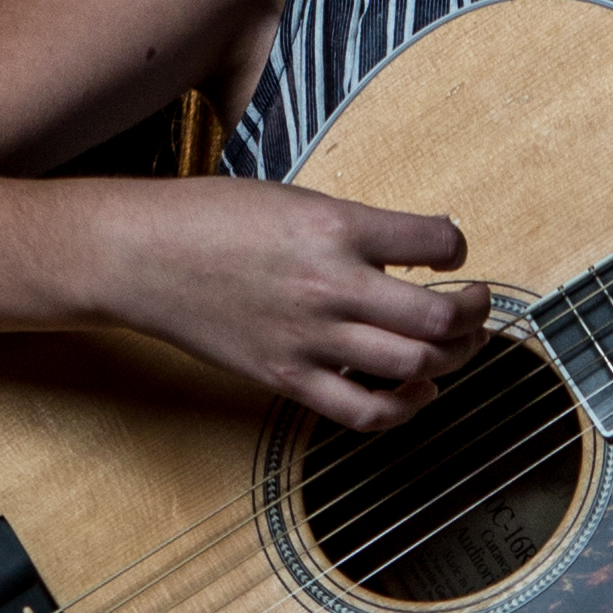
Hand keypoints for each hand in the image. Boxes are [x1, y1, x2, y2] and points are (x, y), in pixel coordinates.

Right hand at [97, 177, 487, 433]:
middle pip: (439, 318)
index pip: (438, 243)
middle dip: (472, 315)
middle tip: (471, 306)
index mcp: (337, 226)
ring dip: (451, 358)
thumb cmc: (211, 219)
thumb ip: (355, 228)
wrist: (140, 255)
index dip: (458, 249)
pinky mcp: (288, 377)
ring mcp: (310, 338)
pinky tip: (416, 390)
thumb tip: (414, 248)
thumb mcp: (294, 201)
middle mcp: (332, 285)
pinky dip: (405, 408)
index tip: (451, 255)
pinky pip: (366, 411)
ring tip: (452, 347)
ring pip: (415, 365)